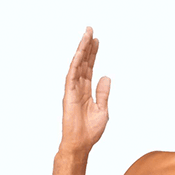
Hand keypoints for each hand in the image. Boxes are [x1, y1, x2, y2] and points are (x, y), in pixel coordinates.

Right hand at [60, 27, 110, 154]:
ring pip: (77, 65)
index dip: (93, 54)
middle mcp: (78, 87)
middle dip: (87, 46)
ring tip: (87, 35)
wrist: (81, 143)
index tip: (97, 40)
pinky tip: (79, 52)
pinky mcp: (69, 94)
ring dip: (82, 49)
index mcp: (86, 91)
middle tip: (90, 30)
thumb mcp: (103, 110)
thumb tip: (106, 77)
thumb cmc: (90, 131)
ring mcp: (73, 89)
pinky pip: (72, 75)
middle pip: (83, 62)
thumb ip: (103, 93)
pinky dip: (76, 63)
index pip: (89, 68)